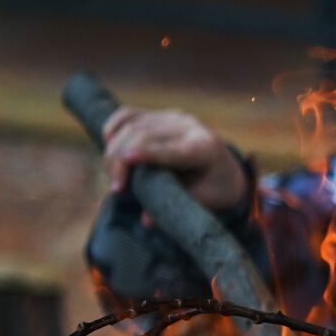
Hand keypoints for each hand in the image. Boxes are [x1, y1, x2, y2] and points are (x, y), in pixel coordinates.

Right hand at [102, 108, 248, 221]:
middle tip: (116, 189)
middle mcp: (189, 127)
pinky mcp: (161, 115)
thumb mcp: (203, 202)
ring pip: (131, 125)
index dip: (147, 153)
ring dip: (114, 150)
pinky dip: (114, 127)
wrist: (227, 171)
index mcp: (204, 149)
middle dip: (120, 160)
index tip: (126, 160)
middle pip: (143, 135)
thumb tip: (146, 220)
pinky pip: (129, 115)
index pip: (171, 149)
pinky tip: (108, 143)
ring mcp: (174, 117)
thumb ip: (176, 207)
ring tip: (113, 176)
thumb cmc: (215, 190)